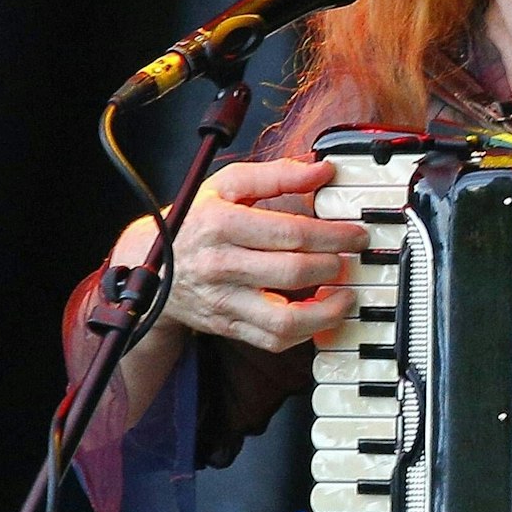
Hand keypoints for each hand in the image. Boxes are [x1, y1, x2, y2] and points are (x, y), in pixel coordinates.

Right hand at [139, 157, 369, 354]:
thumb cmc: (199, 219)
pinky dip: (305, 332)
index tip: (356, 235)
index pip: (291, 233)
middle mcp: (220, 266)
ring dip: (326, 310)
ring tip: (345, 295)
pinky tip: (320, 314)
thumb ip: (276, 175)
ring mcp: (223, 301)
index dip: (333, 235)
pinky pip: (274, 340)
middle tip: (352, 259)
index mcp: (221, 225)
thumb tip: (322, 171)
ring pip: (285, 319)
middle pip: (293, 272)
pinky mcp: (228, 326)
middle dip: (334, 266)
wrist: (155, 265)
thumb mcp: (229, 185)